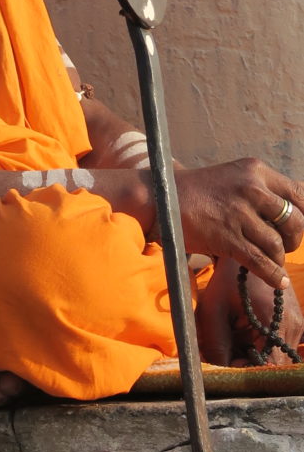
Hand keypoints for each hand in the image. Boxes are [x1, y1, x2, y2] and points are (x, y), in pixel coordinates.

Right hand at [174, 159, 303, 288]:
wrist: (162, 196)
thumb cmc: (200, 191)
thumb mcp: (234, 177)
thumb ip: (262, 190)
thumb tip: (295, 212)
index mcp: (255, 171)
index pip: (298, 193)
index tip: (300, 226)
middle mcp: (251, 188)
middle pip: (294, 221)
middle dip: (294, 239)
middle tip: (284, 245)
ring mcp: (239, 213)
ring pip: (277, 244)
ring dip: (277, 258)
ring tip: (270, 261)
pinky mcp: (228, 237)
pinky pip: (261, 262)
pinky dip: (273, 275)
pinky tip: (276, 281)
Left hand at [196, 257, 302, 365]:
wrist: (248, 252)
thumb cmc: (227, 278)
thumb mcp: (214, 309)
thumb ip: (216, 344)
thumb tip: (221, 372)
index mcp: (276, 324)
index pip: (269, 368)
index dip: (246, 373)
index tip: (226, 366)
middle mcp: (293, 327)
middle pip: (275, 365)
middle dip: (249, 365)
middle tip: (226, 353)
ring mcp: (296, 325)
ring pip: (277, 357)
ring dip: (254, 355)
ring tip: (233, 340)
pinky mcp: (293, 322)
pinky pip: (279, 345)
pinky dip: (261, 345)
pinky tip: (243, 333)